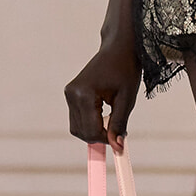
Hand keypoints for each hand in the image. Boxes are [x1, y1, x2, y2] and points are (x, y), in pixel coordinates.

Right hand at [64, 0, 140, 149]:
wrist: (119, 48)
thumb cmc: (126, 69)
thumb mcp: (127, 99)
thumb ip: (120, 124)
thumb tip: (117, 147)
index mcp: (84, 94)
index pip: (90, 130)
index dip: (105, 140)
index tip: (120, 142)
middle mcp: (72, 94)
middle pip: (80, 132)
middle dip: (98, 137)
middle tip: (117, 132)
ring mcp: (69, 93)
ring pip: (77, 127)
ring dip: (94, 131)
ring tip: (113, 120)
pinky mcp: (71, 94)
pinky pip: (77, 118)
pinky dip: (90, 123)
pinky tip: (105, 114)